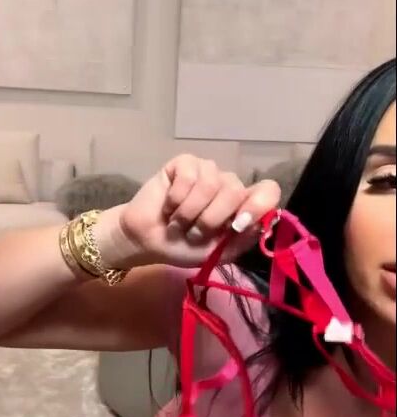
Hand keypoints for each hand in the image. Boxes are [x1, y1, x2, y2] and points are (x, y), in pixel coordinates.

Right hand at [94, 155, 279, 269]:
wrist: (148, 242)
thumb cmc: (184, 247)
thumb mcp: (218, 253)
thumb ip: (243, 238)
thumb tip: (259, 220)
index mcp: (242, 206)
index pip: (268, 190)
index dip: (259, 204)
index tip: (239, 224)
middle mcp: (228, 185)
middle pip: (236, 190)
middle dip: (211, 219)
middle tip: (193, 233)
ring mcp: (207, 171)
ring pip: (211, 184)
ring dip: (190, 212)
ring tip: (178, 223)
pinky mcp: (185, 163)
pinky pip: (189, 176)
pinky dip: (176, 199)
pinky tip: (168, 206)